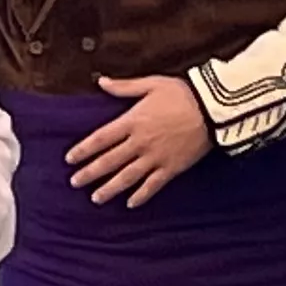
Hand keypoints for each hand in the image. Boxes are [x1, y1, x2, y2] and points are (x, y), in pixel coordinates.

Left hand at [66, 73, 212, 205]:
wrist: (216, 109)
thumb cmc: (184, 93)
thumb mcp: (152, 84)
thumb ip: (124, 87)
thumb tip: (101, 82)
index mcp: (132, 121)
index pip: (100, 139)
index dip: (83, 150)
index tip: (69, 159)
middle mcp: (140, 142)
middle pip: (109, 161)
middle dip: (90, 173)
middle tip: (74, 183)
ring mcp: (156, 157)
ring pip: (127, 177)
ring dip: (109, 189)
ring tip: (95, 198)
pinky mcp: (172, 167)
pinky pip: (153, 185)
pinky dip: (141, 195)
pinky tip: (130, 203)